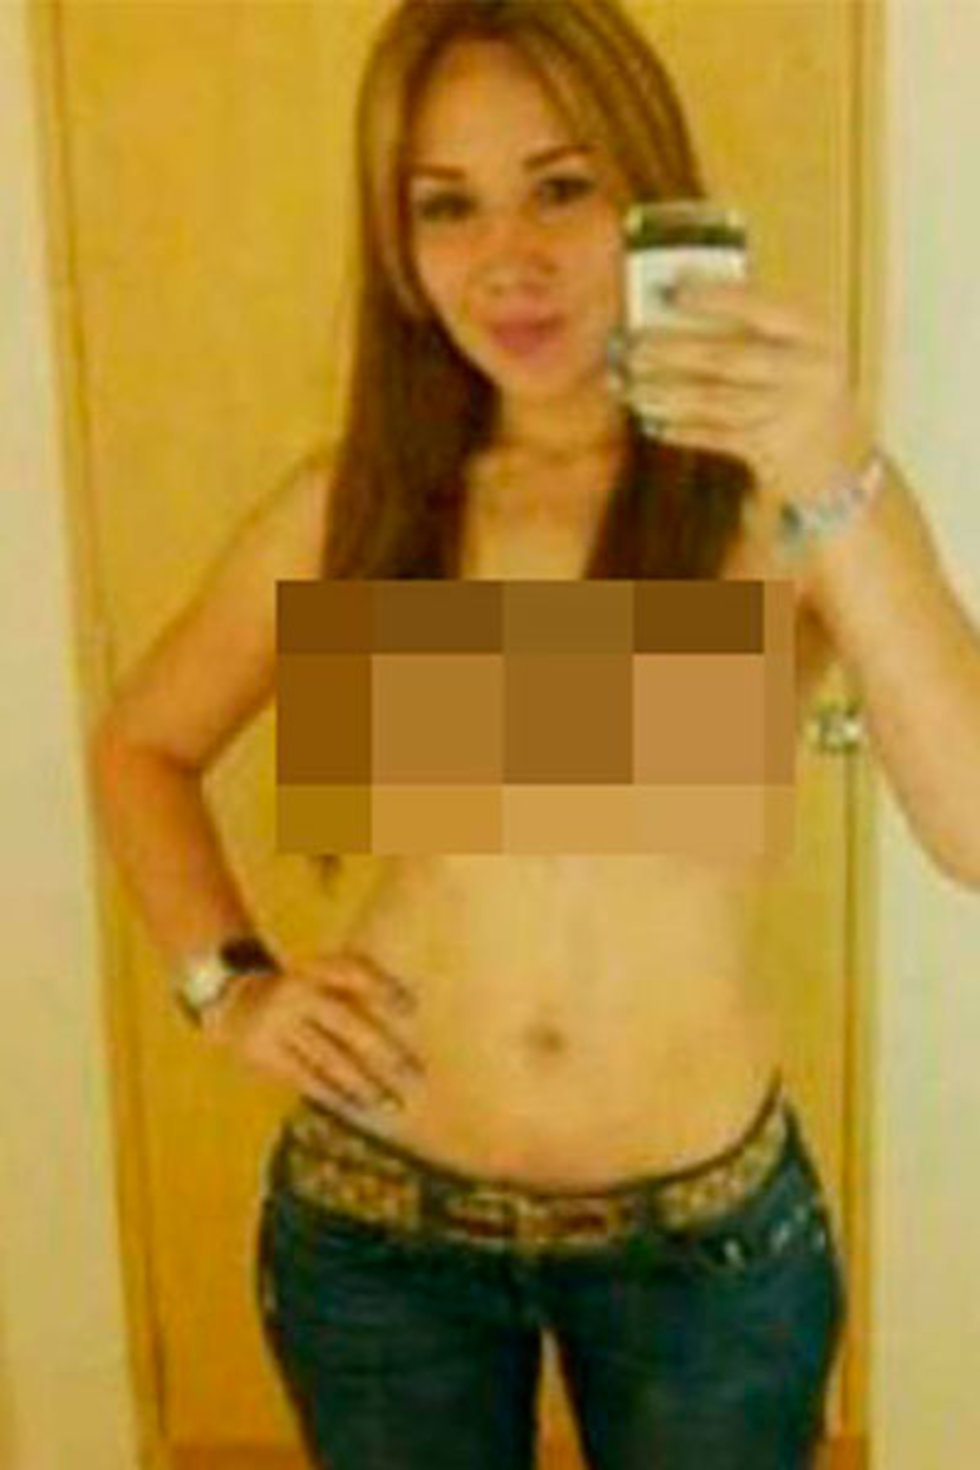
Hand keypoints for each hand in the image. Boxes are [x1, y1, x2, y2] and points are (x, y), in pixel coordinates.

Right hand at [201, 946, 425, 1113]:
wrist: (235, 1001)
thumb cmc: (301, 993)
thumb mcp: (321, 976)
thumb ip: (356, 988)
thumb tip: (409, 1014)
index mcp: (313, 969)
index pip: (352, 971)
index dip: (381, 987)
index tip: (411, 1008)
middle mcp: (295, 993)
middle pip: (346, 1021)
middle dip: (383, 1050)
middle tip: (415, 1074)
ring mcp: (278, 1024)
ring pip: (329, 1058)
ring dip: (364, 1084)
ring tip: (393, 1103)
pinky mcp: (265, 1054)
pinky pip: (306, 1078)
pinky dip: (335, 1094)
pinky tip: (358, 1108)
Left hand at [610, 270, 877, 543]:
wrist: (841, 460)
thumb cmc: (804, 391)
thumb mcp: (797, 350)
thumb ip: (752, 328)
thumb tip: (679, 305)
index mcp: (813, 333)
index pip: (759, 307)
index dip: (714, 297)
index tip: (672, 289)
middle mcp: (807, 370)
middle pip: (728, 356)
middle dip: (672, 351)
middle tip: (630, 347)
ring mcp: (792, 412)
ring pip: (717, 400)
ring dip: (667, 394)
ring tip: (631, 389)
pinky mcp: (774, 450)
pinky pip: (718, 437)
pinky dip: (684, 431)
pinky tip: (654, 424)